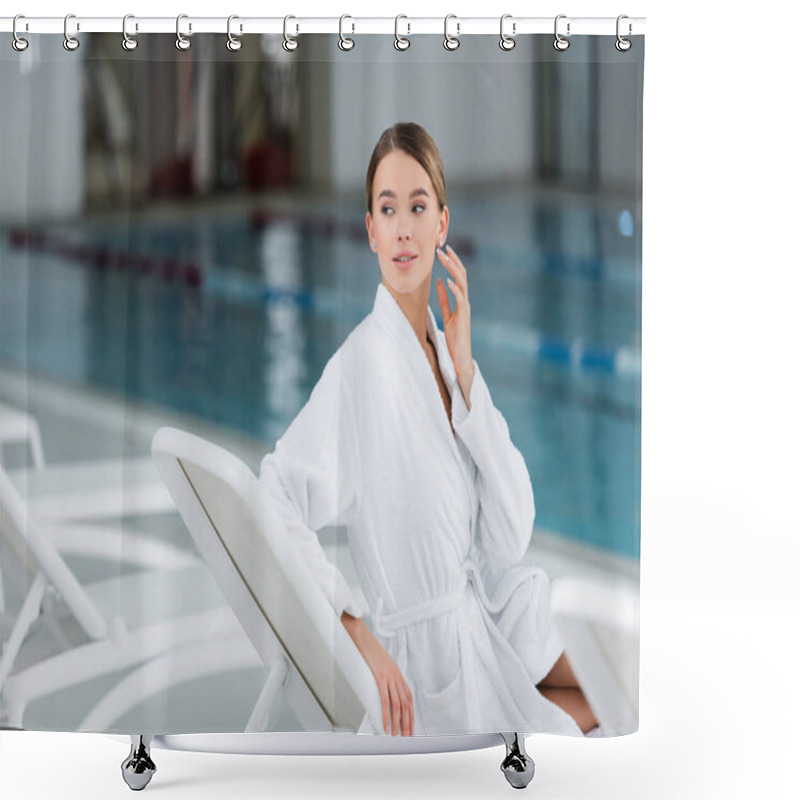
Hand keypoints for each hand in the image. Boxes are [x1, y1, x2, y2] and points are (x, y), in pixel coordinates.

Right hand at [341, 613, 413, 735]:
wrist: (359, 633)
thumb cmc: (365, 647)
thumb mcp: (377, 662)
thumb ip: (381, 674)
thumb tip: (378, 687)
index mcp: (396, 672)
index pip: (408, 697)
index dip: (410, 713)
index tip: (409, 726)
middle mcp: (396, 674)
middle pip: (406, 703)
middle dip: (408, 721)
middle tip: (407, 737)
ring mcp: (388, 675)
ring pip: (398, 704)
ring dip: (399, 722)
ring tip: (397, 736)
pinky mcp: (379, 675)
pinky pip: (385, 699)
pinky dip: (387, 715)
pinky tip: (386, 725)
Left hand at [436, 244, 473, 407]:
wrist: (460, 358)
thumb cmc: (454, 339)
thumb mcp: (446, 315)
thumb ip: (444, 300)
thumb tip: (438, 283)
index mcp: (460, 300)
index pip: (457, 277)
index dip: (450, 264)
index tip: (442, 251)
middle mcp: (464, 302)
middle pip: (460, 276)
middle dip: (452, 261)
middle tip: (442, 248)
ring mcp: (465, 309)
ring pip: (462, 284)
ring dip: (453, 270)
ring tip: (445, 258)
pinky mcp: (463, 318)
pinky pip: (460, 301)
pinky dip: (454, 290)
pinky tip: (447, 281)